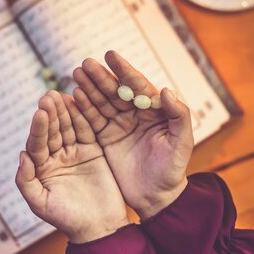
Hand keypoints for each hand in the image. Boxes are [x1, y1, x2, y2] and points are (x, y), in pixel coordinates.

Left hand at [16, 89, 128, 243]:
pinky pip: (87, 130)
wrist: (100, 227)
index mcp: (41, 169)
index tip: (40, 113)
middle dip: (50, 114)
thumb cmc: (68, 220)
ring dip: (65, 111)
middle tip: (49, 96)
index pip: (37, 144)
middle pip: (52, 131)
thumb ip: (27, 181)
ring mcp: (75, 152)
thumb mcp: (42, 204)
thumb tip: (22, 156)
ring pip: (68, 128)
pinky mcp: (93, 150)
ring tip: (61, 95)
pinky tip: (80, 102)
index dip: (38, 129)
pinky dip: (84, 117)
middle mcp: (56, 157)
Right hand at [72, 51, 193, 219]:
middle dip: (101, 77)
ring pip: (101, 102)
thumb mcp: (182, 143)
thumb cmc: (174, 170)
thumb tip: (166, 90)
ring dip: (88, 88)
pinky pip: (91, 121)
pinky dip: (81, 109)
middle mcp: (135, 114)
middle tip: (85, 64)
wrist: (157, 198)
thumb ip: (178, 115)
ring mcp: (118, 125)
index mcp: (154, 110)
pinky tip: (71, 98)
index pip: (137, 85)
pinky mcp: (105, 138)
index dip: (124, 70)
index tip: (110, 55)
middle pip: (115, 91)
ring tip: (75, 75)